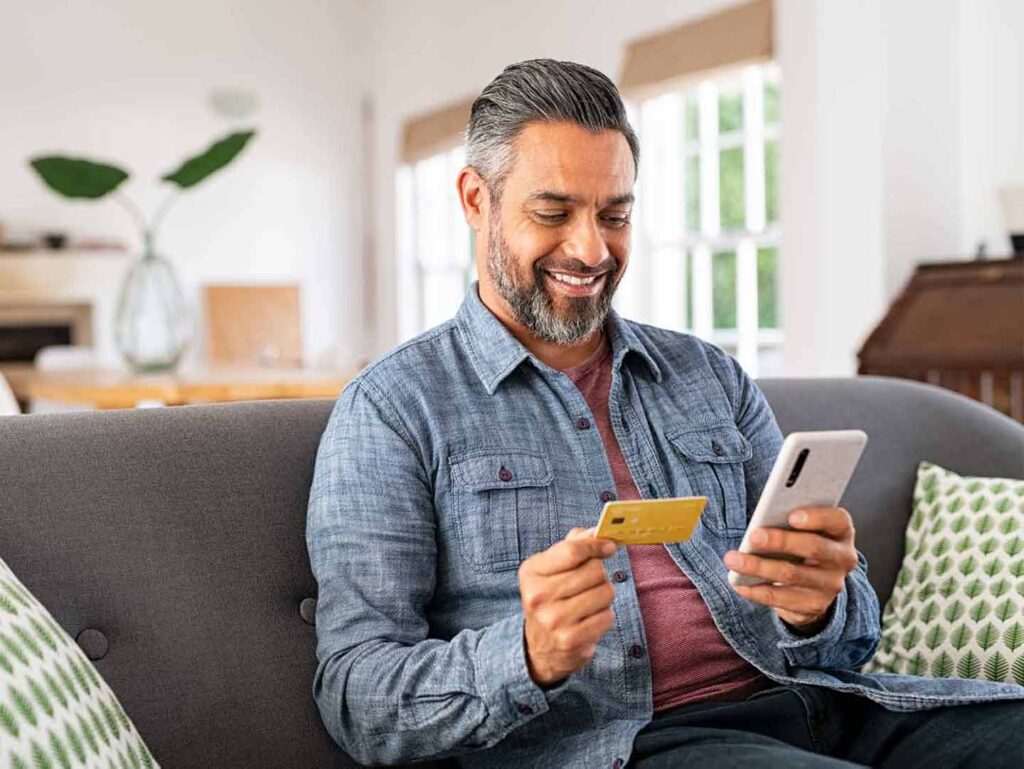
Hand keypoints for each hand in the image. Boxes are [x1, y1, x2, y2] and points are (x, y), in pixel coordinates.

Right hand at [519, 527, 617, 685]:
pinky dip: (604, 616)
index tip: (609, 546)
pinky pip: (607, 616)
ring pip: (605, 592)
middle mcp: (539, 596)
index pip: (572, 550)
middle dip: (599, 574)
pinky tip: (589, 620)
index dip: (596, 545)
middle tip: (589, 583)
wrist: (540, 647)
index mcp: (532, 572)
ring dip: (603, 596)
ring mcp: (555, 620)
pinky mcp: (572, 639)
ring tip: (588, 603)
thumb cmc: (550, 599)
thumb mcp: (551, 569)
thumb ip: (572, 546)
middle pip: (594, 570)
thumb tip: (595, 531)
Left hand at [724, 507, 858, 631]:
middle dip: (781, 541)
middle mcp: (842, 558)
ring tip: (733, 559)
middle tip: (753, 536)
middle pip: (814, 547)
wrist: (813, 585)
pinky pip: (781, 598)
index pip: (838, 520)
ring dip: (759, 566)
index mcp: (840, 532)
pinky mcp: (814, 605)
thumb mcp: (802, 530)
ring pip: (793, 574)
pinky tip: (739, 584)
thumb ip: (788, 521)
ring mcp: (830, 584)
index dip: (817, 517)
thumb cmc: (800, 546)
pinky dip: (757, 591)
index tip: (791, 516)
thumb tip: (762, 521)